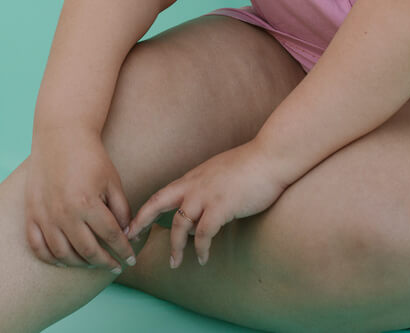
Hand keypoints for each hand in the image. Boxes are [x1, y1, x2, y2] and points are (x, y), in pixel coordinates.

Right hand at [25, 126, 135, 273]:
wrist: (61, 137)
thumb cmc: (91, 157)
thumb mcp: (112, 180)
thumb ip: (121, 209)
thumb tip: (127, 234)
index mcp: (87, 203)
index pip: (110, 236)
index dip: (123, 249)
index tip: (130, 258)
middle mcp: (64, 214)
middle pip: (87, 250)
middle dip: (105, 262)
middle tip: (115, 266)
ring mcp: (45, 216)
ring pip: (63, 254)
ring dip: (80, 264)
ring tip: (93, 264)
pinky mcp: (31, 215)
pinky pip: (38, 248)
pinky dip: (52, 258)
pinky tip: (65, 260)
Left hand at [126, 139, 288, 267]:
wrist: (271, 155)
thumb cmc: (252, 165)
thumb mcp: (221, 174)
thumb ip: (206, 189)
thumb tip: (198, 214)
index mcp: (194, 177)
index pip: (162, 194)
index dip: (145, 210)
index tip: (133, 225)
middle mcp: (195, 185)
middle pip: (158, 203)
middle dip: (141, 222)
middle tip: (130, 240)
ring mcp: (207, 195)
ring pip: (179, 224)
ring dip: (175, 247)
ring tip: (176, 263)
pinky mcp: (222, 206)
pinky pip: (204, 234)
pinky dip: (201, 248)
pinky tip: (204, 258)